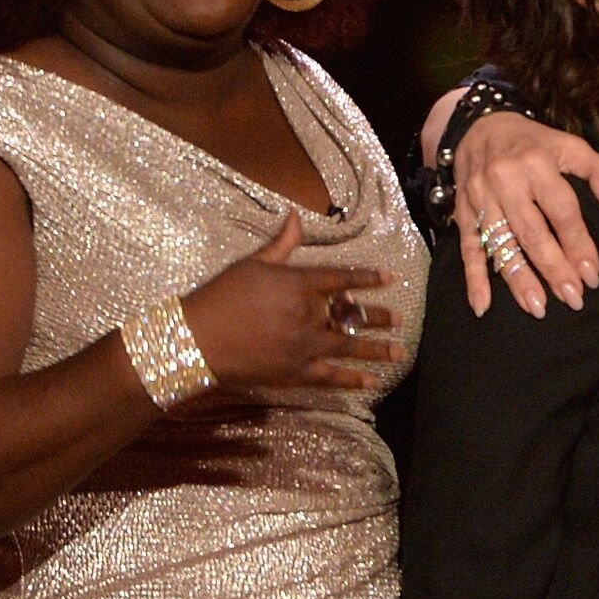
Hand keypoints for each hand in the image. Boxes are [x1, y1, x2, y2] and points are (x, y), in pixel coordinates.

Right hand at [177, 214, 400, 390]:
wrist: (197, 338)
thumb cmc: (221, 295)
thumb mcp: (252, 263)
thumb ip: (281, 244)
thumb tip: (295, 216)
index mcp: (299, 285)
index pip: (343, 279)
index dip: (369, 278)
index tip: (391, 278)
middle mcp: (309, 315)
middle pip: (352, 316)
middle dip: (379, 317)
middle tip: (401, 319)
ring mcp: (305, 346)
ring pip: (350, 347)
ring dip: (378, 349)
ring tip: (401, 351)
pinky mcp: (295, 373)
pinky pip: (331, 378)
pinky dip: (353, 381)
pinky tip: (372, 382)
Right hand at [451, 113, 598, 318]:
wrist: (480, 125)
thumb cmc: (535, 143)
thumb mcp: (571, 146)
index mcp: (537, 164)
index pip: (562, 211)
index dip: (578, 244)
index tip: (592, 274)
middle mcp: (506, 181)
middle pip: (532, 232)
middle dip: (553, 269)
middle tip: (572, 298)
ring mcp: (480, 197)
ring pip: (500, 244)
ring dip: (518, 279)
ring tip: (538, 307)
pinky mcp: (463, 210)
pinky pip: (468, 247)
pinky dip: (473, 278)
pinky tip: (483, 305)